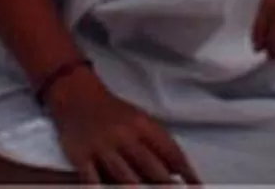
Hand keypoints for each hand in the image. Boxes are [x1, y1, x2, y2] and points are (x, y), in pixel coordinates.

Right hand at [41, 68, 199, 184]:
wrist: (77, 95)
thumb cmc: (113, 111)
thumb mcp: (140, 120)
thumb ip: (158, 144)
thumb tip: (179, 171)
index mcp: (143, 126)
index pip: (170, 151)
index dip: (186, 171)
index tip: (197, 186)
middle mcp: (125, 135)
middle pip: (150, 165)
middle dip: (165, 184)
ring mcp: (103, 146)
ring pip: (123, 174)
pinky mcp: (81, 155)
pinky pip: (91, 177)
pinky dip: (97, 187)